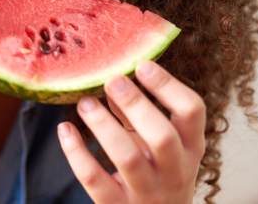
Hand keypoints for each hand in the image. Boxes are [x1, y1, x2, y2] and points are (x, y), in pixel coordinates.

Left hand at [57, 60, 205, 203]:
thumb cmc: (156, 174)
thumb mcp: (157, 145)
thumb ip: (139, 115)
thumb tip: (114, 79)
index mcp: (190, 148)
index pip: (192, 111)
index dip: (168, 85)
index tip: (142, 65)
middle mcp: (174, 172)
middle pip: (163, 137)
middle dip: (136, 105)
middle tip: (112, 81)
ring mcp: (147, 193)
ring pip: (128, 159)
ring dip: (103, 125)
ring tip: (85, 102)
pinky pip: (95, 180)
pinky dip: (77, 152)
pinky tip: (65, 129)